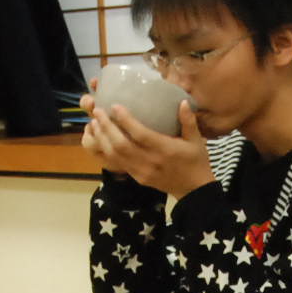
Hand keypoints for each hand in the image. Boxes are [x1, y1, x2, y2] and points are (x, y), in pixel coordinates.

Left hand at [80, 85, 213, 199]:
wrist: (193, 191)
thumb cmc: (196, 161)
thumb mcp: (196, 141)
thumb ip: (188, 121)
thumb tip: (182, 101)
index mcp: (165, 150)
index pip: (140, 134)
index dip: (125, 120)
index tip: (115, 106)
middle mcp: (150, 161)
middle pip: (121, 145)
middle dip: (106, 127)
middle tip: (97, 112)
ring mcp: (141, 172)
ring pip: (115, 155)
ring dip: (102, 138)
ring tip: (95, 123)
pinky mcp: (137, 178)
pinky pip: (117, 164)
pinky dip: (106, 150)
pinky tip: (100, 139)